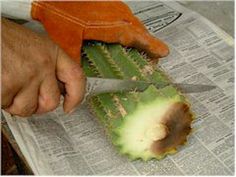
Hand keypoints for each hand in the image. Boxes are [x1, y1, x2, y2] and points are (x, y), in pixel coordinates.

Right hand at [2, 18, 85, 116]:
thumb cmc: (2, 38)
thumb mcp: (32, 46)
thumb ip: (45, 65)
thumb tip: (52, 85)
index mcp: (51, 51)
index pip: (76, 78)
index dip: (76, 96)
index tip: (70, 106)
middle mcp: (43, 63)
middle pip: (51, 102)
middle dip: (36, 105)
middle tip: (23, 96)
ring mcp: (27, 75)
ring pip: (27, 108)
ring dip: (14, 102)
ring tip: (5, 83)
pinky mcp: (7, 85)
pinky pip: (7, 105)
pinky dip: (1, 99)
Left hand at [31, 1, 168, 62]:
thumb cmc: (58, 12)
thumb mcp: (68, 41)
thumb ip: (77, 60)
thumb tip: (80, 75)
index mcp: (108, 24)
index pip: (134, 36)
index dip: (149, 45)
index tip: (162, 52)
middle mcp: (115, 13)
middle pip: (138, 29)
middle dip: (148, 42)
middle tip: (156, 53)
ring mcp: (113, 7)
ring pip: (133, 23)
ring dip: (140, 35)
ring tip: (146, 47)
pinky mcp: (110, 5)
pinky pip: (126, 18)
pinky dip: (131, 28)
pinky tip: (128, 35)